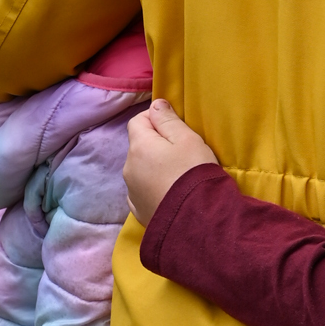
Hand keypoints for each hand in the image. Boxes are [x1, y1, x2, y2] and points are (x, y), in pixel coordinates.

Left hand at [124, 98, 218, 225]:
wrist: (195, 221)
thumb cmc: (194, 174)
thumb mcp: (187, 139)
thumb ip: (168, 120)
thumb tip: (155, 104)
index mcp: (139, 147)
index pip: (137, 121)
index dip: (155, 119)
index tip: (176, 127)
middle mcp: (128, 168)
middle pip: (139, 147)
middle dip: (156, 145)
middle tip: (183, 153)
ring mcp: (131, 192)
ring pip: (141, 170)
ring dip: (154, 168)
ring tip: (178, 176)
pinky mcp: (138, 211)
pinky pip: (144, 192)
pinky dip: (154, 188)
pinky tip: (171, 194)